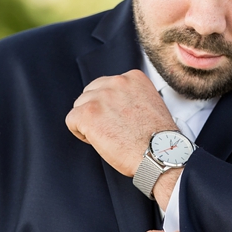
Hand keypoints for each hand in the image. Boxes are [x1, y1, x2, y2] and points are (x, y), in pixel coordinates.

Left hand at [66, 69, 176, 190]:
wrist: (159, 154)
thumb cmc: (157, 139)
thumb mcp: (150, 104)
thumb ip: (131, 96)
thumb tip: (115, 104)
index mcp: (133, 77)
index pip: (107, 85)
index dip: (110, 105)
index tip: (119, 119)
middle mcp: (117, 81)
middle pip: (91, 92)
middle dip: (97, 111)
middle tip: (111, 129)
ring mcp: (101, 96)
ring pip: (80, 105)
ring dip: (89, 122)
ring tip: (107, 136)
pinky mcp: (88, 113)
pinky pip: (72, 120)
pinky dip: (80, 133)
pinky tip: (97, 140)